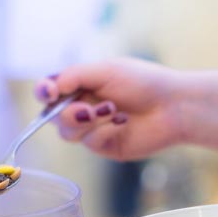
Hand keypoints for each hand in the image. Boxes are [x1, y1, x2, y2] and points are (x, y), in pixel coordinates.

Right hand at [34, 58, 186, 160]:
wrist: (173, 106)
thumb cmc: (144, 82)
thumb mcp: (106, 70)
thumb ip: (74, 77)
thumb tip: (50, 88)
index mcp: (80, 85)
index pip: (48, 90)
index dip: (43, 92)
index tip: (50, 93)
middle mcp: (82, 107)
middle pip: (52, 116)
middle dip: (68, 112)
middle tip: (88, 109)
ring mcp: (92, 129)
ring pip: (68, 132)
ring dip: (88, 121)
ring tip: (113, 111)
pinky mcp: (104, 146)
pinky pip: (90, 142)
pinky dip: (105, 130)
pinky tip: (123, 122)